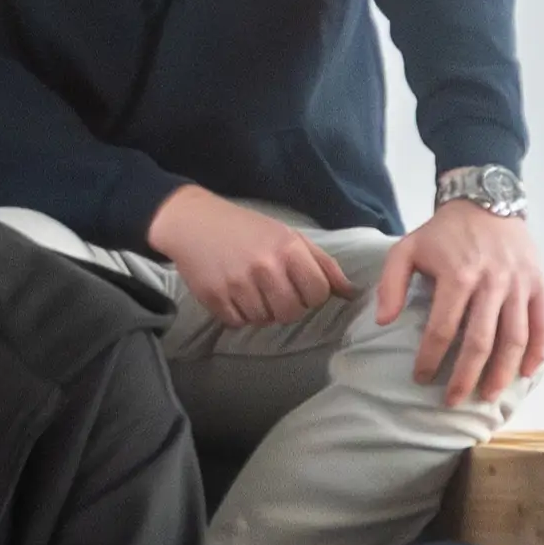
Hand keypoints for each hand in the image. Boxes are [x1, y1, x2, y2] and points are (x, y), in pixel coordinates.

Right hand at [147, 185, 348, 333]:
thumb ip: (322, 264)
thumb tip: (351, 293)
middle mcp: (264, 267)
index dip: (312, 295)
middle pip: (292, 312)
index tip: (300, 287)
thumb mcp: (289, 236)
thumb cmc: (247, 229)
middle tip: (275, 294)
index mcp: (288, 249)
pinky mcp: (213, 296)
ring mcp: (237, 283)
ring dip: (261, 312)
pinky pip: (237, 322)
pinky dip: (238, 315)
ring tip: (252, 293)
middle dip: (288, 308)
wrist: (192, 222)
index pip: (318, 293)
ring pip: (264, 320)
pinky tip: (233, 297)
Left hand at [383, 200, 543, 406]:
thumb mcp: (405, 249)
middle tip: (452, 400)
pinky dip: (537, 352)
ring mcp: (519, 286)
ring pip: (514, 338)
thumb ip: (391, 284)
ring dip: (502, 372)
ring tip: (487, 396)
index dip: (431, 357)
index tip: (421, 378)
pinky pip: (543, 324)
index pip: (442, 328)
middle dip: (466, 376)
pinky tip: (525, 373)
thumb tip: (384, 322)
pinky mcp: (538, 286)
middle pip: (480, 341)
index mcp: (457, 276)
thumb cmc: (442, 232)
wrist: (487, 203)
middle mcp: (492, 283)